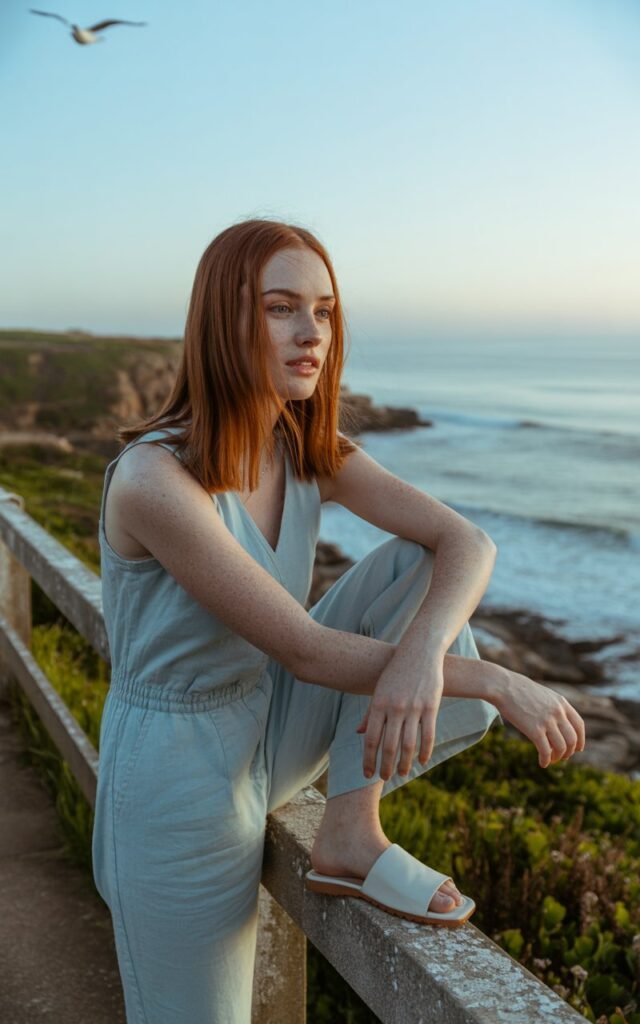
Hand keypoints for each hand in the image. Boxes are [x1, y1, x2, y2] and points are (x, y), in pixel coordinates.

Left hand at [355, 652, 444, 780]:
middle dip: (385, 766)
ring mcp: (414, 707)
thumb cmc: (396, 671)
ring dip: (405, 763)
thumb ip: (370, 713)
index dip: (368, 759)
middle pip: (389, 746)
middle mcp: (395, 708)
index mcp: (379, 704)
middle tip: (384, 778)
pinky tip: (422, 761)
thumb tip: (359, 734)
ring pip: (409, 744)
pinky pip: (428, 735)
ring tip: (402, 774)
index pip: (371, 739)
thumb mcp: (379, 689)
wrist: (419, 651)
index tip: (367, 773)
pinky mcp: (431, 706)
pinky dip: (425, 751)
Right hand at [494, 669, 585, 767]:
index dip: (580, 740)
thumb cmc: (518, 689)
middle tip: (563, 757)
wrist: (502, 685)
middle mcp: (558, 712)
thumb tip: (555, 722)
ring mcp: (547, 721)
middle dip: (569, 751)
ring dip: (558, 757)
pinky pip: (545, 751)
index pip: (579, 725)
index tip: (578, 749)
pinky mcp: (534, 730)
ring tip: (551, 760)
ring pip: (561, 747)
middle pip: (572, 739)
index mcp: (561, 702)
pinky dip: (546, 760)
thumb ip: (552, 707)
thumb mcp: (542, 694)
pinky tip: (542, 763)